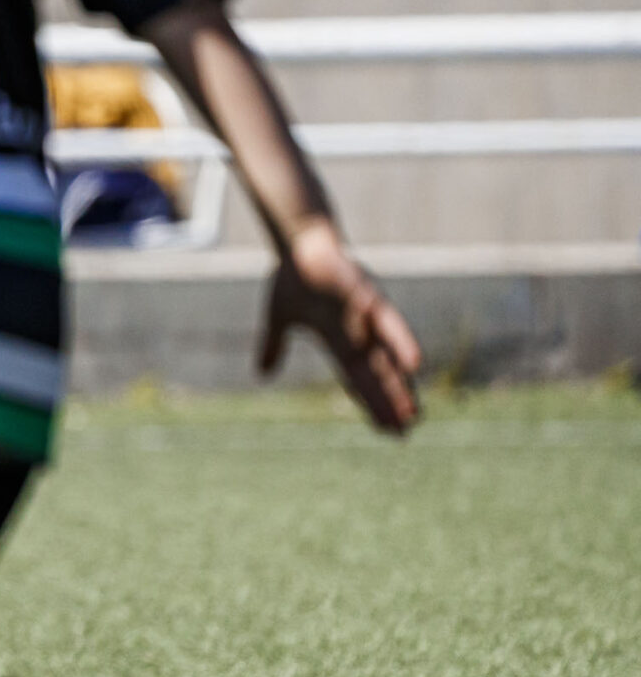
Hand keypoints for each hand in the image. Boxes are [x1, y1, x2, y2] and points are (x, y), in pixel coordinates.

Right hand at [261, 220, 422, 433]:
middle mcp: (360, 332)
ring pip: (386, 358)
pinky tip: (414, 365)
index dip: (372, 404)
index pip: (358, 379)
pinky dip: (402, 343)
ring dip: (399, 387)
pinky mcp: (369, 297)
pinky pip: (388, 323)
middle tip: (403, 434)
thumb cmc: (292, 275)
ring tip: (412, 415)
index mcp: (339, 340)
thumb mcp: (278, 317)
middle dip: (390, 405)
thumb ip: (274, 346)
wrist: (300, 242)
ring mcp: (367, 316)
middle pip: (377, 376)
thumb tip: (262, 374)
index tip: (386, 430)